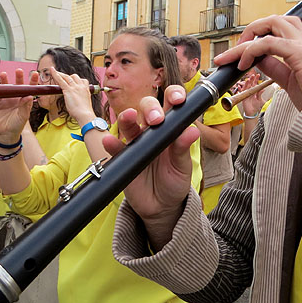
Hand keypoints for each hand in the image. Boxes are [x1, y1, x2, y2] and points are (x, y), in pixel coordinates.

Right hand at [0, 69, 35, 144]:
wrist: (6, 134)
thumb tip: (30, 96)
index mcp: (25, 101)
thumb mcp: (23, 117)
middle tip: (19, 71)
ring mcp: (7, 100)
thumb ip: (25, 107)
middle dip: (19, 78)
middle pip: (18, 86)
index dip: (33, 81)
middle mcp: (17, 99)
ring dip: (5, 81)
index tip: (35, 74)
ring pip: (6, 88)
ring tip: (4, 74)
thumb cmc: (17, 126)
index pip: (30, 89)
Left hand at [49, 67, 95, 123]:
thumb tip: (77, 101)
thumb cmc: (84, 112)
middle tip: (62, 77)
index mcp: (86, 89)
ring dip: (60, 74)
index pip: (83, 80)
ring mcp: (75, 87)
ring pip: (66, 77)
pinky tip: (52, 71)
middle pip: (74, 76)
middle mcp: (81, 86)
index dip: (77, 80)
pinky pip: (60, 80)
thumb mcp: (85, 103)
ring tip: (54, 71)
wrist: (85, 114)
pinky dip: (55, 74)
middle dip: (68, 76)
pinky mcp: (68, 90)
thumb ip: (80, 99)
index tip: (73, 81)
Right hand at [102, 86, 199, 242]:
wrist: (161, 206)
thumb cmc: (174, 181)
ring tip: (127, 117)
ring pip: (129, 123)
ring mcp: (136, 143)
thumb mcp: (182, 166)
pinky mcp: (124, 157)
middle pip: (147, 108)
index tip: (178, 99)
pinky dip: (111, 143)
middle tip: (156, 120)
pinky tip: (109, 141)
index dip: (173, 95)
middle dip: (150, 108)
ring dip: (127, 118)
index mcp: (171, 129)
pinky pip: (116, 148)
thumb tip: (192, 131)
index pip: (171, 105)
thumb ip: (183, 148)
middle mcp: (152, 131)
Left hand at [214, 15, 301, 110]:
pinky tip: (244, 63)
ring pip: (271, 23)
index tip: (242, 53)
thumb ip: (274, 68)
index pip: (279, 30)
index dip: (259, 36)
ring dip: (248, 35)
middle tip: (237, 48)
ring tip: (235, 53)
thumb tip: (256, 60)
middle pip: (275, 20)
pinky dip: (251, 50)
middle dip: (253, 28)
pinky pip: (268, 42)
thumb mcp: (289, 81)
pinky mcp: (299, 53)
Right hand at [240, 72, 265, 116]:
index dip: (256, 79)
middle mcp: (250, 92)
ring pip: (246, 87)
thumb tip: (263, 89)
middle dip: (251, 79)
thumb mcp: (260, 100)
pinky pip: (241, 93)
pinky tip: (239, 87)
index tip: (258, 75)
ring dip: (246, 83)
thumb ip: (260, 94)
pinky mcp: (243, 97)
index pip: (255, 84)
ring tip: (248, 80)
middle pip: (250, 84)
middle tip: (253, 75)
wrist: (252, 112)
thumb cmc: (256, 106)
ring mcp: (246, 94)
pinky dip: (240, 90)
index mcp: (255, 91)